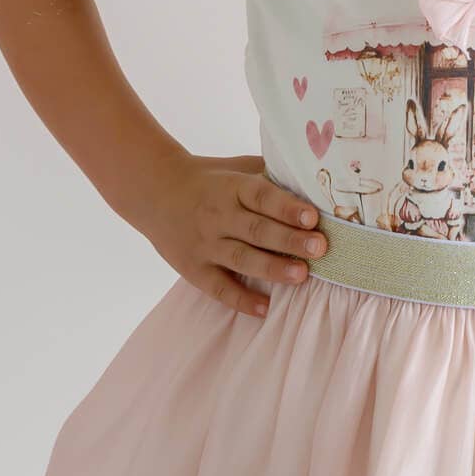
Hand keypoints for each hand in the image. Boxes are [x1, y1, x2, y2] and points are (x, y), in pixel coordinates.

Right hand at [139, 150, 326, 320]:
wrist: (155, 191)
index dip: (286, 207)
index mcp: (231, 187)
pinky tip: (264, 308)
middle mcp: (217, 216)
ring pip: (241, 259)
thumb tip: (314, 180)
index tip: (312, 217)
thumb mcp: (236, 167)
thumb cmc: (210, 180)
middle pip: (256, 230)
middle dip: (289, 239)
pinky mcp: (193, 268)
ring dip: (272, 268)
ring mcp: (204, 244)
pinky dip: (241, 300)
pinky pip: (218, 288)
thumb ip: (269, 173)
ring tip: (301, 275)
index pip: (261, 196)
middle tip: (319, 247)